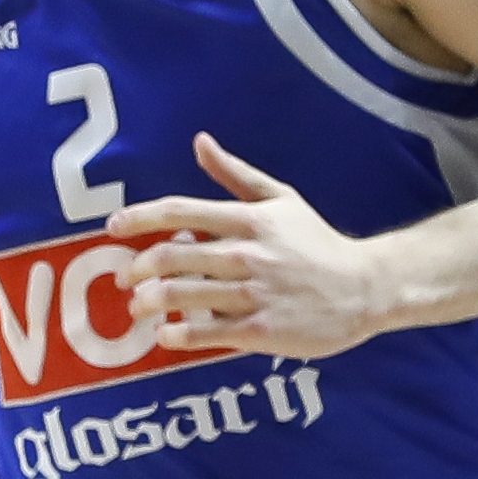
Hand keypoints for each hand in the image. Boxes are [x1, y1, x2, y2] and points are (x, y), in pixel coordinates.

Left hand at [111, 138, 401, 359]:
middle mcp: (247, 254)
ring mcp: (253, 294)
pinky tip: (165, 335)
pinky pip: (207, 334)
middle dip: (137, 268)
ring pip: (183, 296)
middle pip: (173, 256)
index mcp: (249, 219)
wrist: (364, 288)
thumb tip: (199, 142)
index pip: (180, 211)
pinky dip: (178, 336)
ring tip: (139, 307)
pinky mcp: (261, 330)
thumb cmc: (317, 244)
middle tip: (124, 278)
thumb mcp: (281, 200)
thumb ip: (235, 174)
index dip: (139, 218)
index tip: (113, 228)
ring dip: (150, 302)